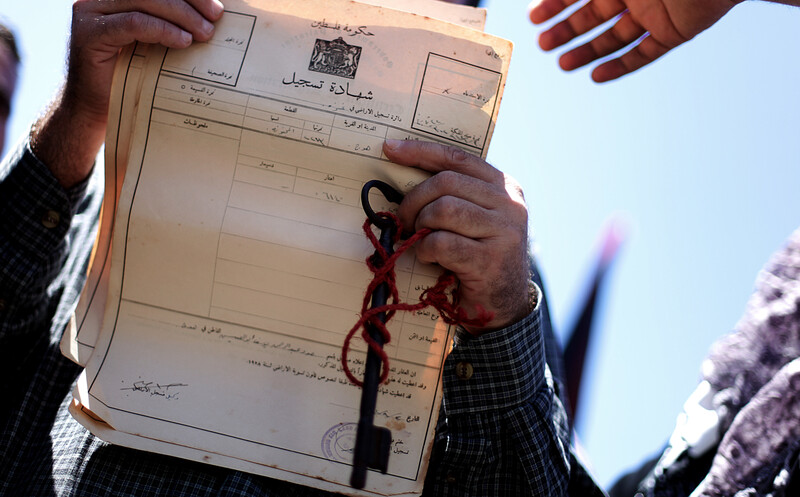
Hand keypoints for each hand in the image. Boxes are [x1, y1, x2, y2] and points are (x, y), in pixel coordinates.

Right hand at [32, 0, 223, 187]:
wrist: (96, 109)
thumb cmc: (130, 78)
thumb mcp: (156, 46)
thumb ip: (173, 26)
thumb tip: (212, 16)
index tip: (217, 6)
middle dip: (189, 1)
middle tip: (216, 16)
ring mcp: (91, 11)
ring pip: (145, 0)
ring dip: (181, 15)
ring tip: (205, 33)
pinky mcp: (89, 32)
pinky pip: (134, 23)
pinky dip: (163, 29)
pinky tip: (184, 41)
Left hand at [383, 140, 531, 334]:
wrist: (504, 305)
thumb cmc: (479, 258)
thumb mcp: (475, 220)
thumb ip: (455, 197)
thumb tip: (406, 175)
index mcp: (505, 187)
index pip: (458, 159)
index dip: (421, 152)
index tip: (391, 150)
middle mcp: (510, 204)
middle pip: (446, 182)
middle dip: (414, 200)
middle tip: (403, 220)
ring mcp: (504, 232)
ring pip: (443, 210)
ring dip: (421, 226)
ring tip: (420, 240)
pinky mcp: (490, 260)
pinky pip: (442, 242)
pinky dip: (426, 249)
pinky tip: (430, 258)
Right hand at [529, 0, 739, 81]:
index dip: (555, 5)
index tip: (533, 19)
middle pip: (594, 16)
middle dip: (566, 29)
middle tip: (542, 45)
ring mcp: (655, 13)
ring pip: (614, 37)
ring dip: (587, 51)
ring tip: (562, 65)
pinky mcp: (675, 32)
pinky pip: (644, 54)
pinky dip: (620, 66)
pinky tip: (596, 77)